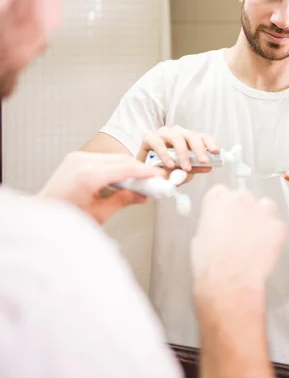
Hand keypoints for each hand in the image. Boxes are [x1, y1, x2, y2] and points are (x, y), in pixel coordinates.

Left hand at [38, 151, 163, 224]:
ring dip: (127, 167)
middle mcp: (82, 162)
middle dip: (138, 169)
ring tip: (138, 182)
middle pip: (121, 159)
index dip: (145, 171)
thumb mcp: (99, 214)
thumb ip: (123, 200)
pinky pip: (102, 158)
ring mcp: (77, 157)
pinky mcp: (74, 158)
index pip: (126, 167)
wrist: (40, 215)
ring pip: (113, 157)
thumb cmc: (66, 220)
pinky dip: (114, 166)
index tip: (159, 176)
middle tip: (152, 181)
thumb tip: (142, 196)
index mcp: (89, 176)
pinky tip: (121, 178)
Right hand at [137, 125, 219, 177]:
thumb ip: (195, 168)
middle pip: (190, 135)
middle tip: (203, 161)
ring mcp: (162, 134)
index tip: (216, 151)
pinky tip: (170, 164)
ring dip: (183, 153)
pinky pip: (158, 143)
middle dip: (199, 148)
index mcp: (187, 139)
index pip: (201, 136)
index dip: (209, 142)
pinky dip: (165, 154)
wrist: (146, 175)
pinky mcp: (149, 138)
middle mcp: (176, 133)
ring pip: (176, 136)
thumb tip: (208, 167)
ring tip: (186, 167)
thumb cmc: (166, 170)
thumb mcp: (183, 172)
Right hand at [192, 185, 285, 303]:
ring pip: (265, 206)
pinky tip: (264, 248)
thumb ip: (212, 221)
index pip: (222, 191)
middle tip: (240, 229)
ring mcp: (261, 211)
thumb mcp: (200, 236)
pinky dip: (273, 234)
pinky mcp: (277, 226)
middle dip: (243, 210)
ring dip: (261, 217)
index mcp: (217, 200)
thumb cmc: (211, 264)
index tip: (225, 213)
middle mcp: (240, 199)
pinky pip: (277, 225)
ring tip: (256, 237)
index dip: (224, 204)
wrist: (230, 281)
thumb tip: (218, 225)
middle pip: (244, 197)